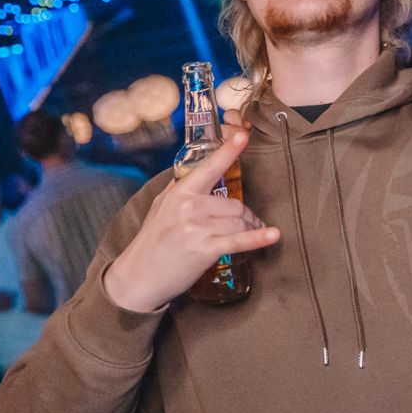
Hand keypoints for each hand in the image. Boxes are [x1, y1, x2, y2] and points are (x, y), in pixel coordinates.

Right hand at [103, 131, 279, 312]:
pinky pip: (238, 240)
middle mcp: (189, 206)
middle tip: (250, 222)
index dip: (229, 150)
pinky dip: (258, 238)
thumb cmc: (152, 241)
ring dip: (251, 228)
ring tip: (252, 232)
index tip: (244, 135)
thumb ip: (180, 187)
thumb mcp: (162, 206)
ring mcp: (197, 228)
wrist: (138, 277)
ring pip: (240, 221)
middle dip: (247, 214)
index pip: (210, 167)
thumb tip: (195, 169)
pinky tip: (273, 235)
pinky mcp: (205, 249)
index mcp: (180, 192)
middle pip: (236, 204)